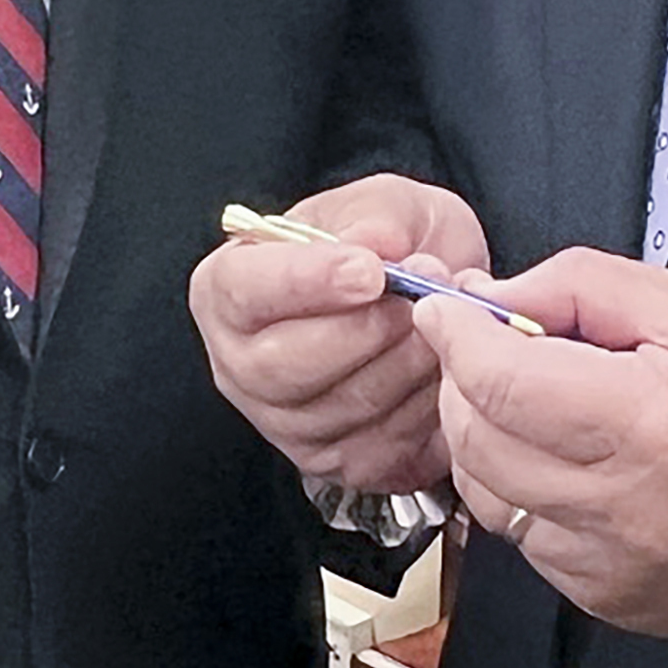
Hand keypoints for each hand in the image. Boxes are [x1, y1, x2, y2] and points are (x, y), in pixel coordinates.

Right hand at [190, 173, 490, 493]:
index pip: (243, 292)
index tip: (370, 271)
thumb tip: (377, 246)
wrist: (421, 297)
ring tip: (440, 329)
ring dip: (405, 368)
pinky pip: (379, 450)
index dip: (306, 282)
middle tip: (421, 301)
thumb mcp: (388, 204)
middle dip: (368, 332)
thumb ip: (380, 218)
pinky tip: (438, 373)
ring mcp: (280, 422)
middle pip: (285, 366)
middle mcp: (238, 363)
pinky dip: (421, 413)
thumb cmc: (386, 243)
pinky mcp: (331, 463)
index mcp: (228, 288)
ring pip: (340, 410)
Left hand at [415, 248, 667, 645]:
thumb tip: (487, 297)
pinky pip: (532, 543)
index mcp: (652, 426)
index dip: (456, 336)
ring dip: (486, 440)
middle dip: (462, 383)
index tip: (445, 306)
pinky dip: (527, 493)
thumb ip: (583, 287)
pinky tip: (574, 460)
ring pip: (490, 499)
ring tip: (532, 399)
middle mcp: (625, 514)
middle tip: (488, 343)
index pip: (501, 382)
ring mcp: (617, 573)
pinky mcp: (618, 607)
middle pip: (478, 444)